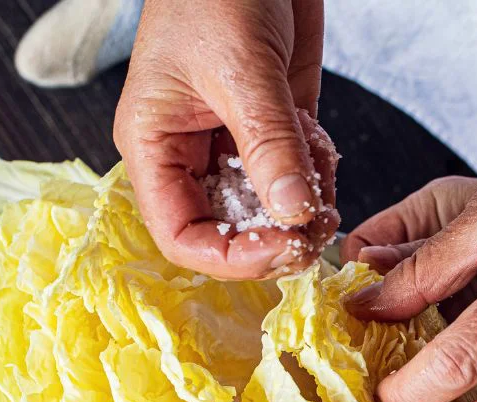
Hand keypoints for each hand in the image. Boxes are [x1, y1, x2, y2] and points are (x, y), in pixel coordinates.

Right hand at [114, 0, 338, 278]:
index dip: (231, 258)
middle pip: (231, 234)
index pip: (183, 237)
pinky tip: (319, 141)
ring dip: (305, 204)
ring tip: (317, 159)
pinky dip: (319, 174)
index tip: (282, 249)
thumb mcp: (242, 69)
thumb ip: (269, 145)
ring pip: (272, 212)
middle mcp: (193, 156)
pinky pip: (300, 180)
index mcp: (156, 146)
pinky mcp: (276, 135)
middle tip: (318, 223)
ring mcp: (237, 147)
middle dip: (278, 236)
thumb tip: (292, 215)